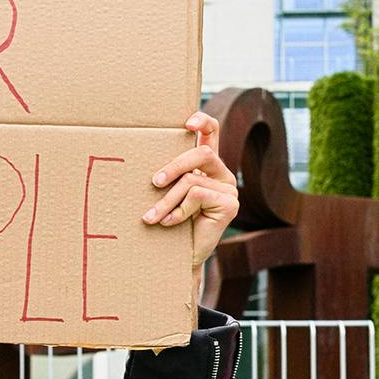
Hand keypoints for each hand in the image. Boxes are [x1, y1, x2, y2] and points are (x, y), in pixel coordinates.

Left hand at [144, 111, 238, 267]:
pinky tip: (170, 223)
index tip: (187, 122)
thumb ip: (168, 174)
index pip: (211, 132)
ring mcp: (229, 189)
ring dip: (167, 200)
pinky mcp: (230, 205)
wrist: (179, 258)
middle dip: (174, 166)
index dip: (203, 121)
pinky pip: (198, 195)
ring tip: (151, 216)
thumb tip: (147, 158)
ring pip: (192, 180)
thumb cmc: (169, 223)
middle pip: (202, 153)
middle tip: (154, 182)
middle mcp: (220, 173)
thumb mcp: (166, 193)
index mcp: (206, 166)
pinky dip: (179, 210)